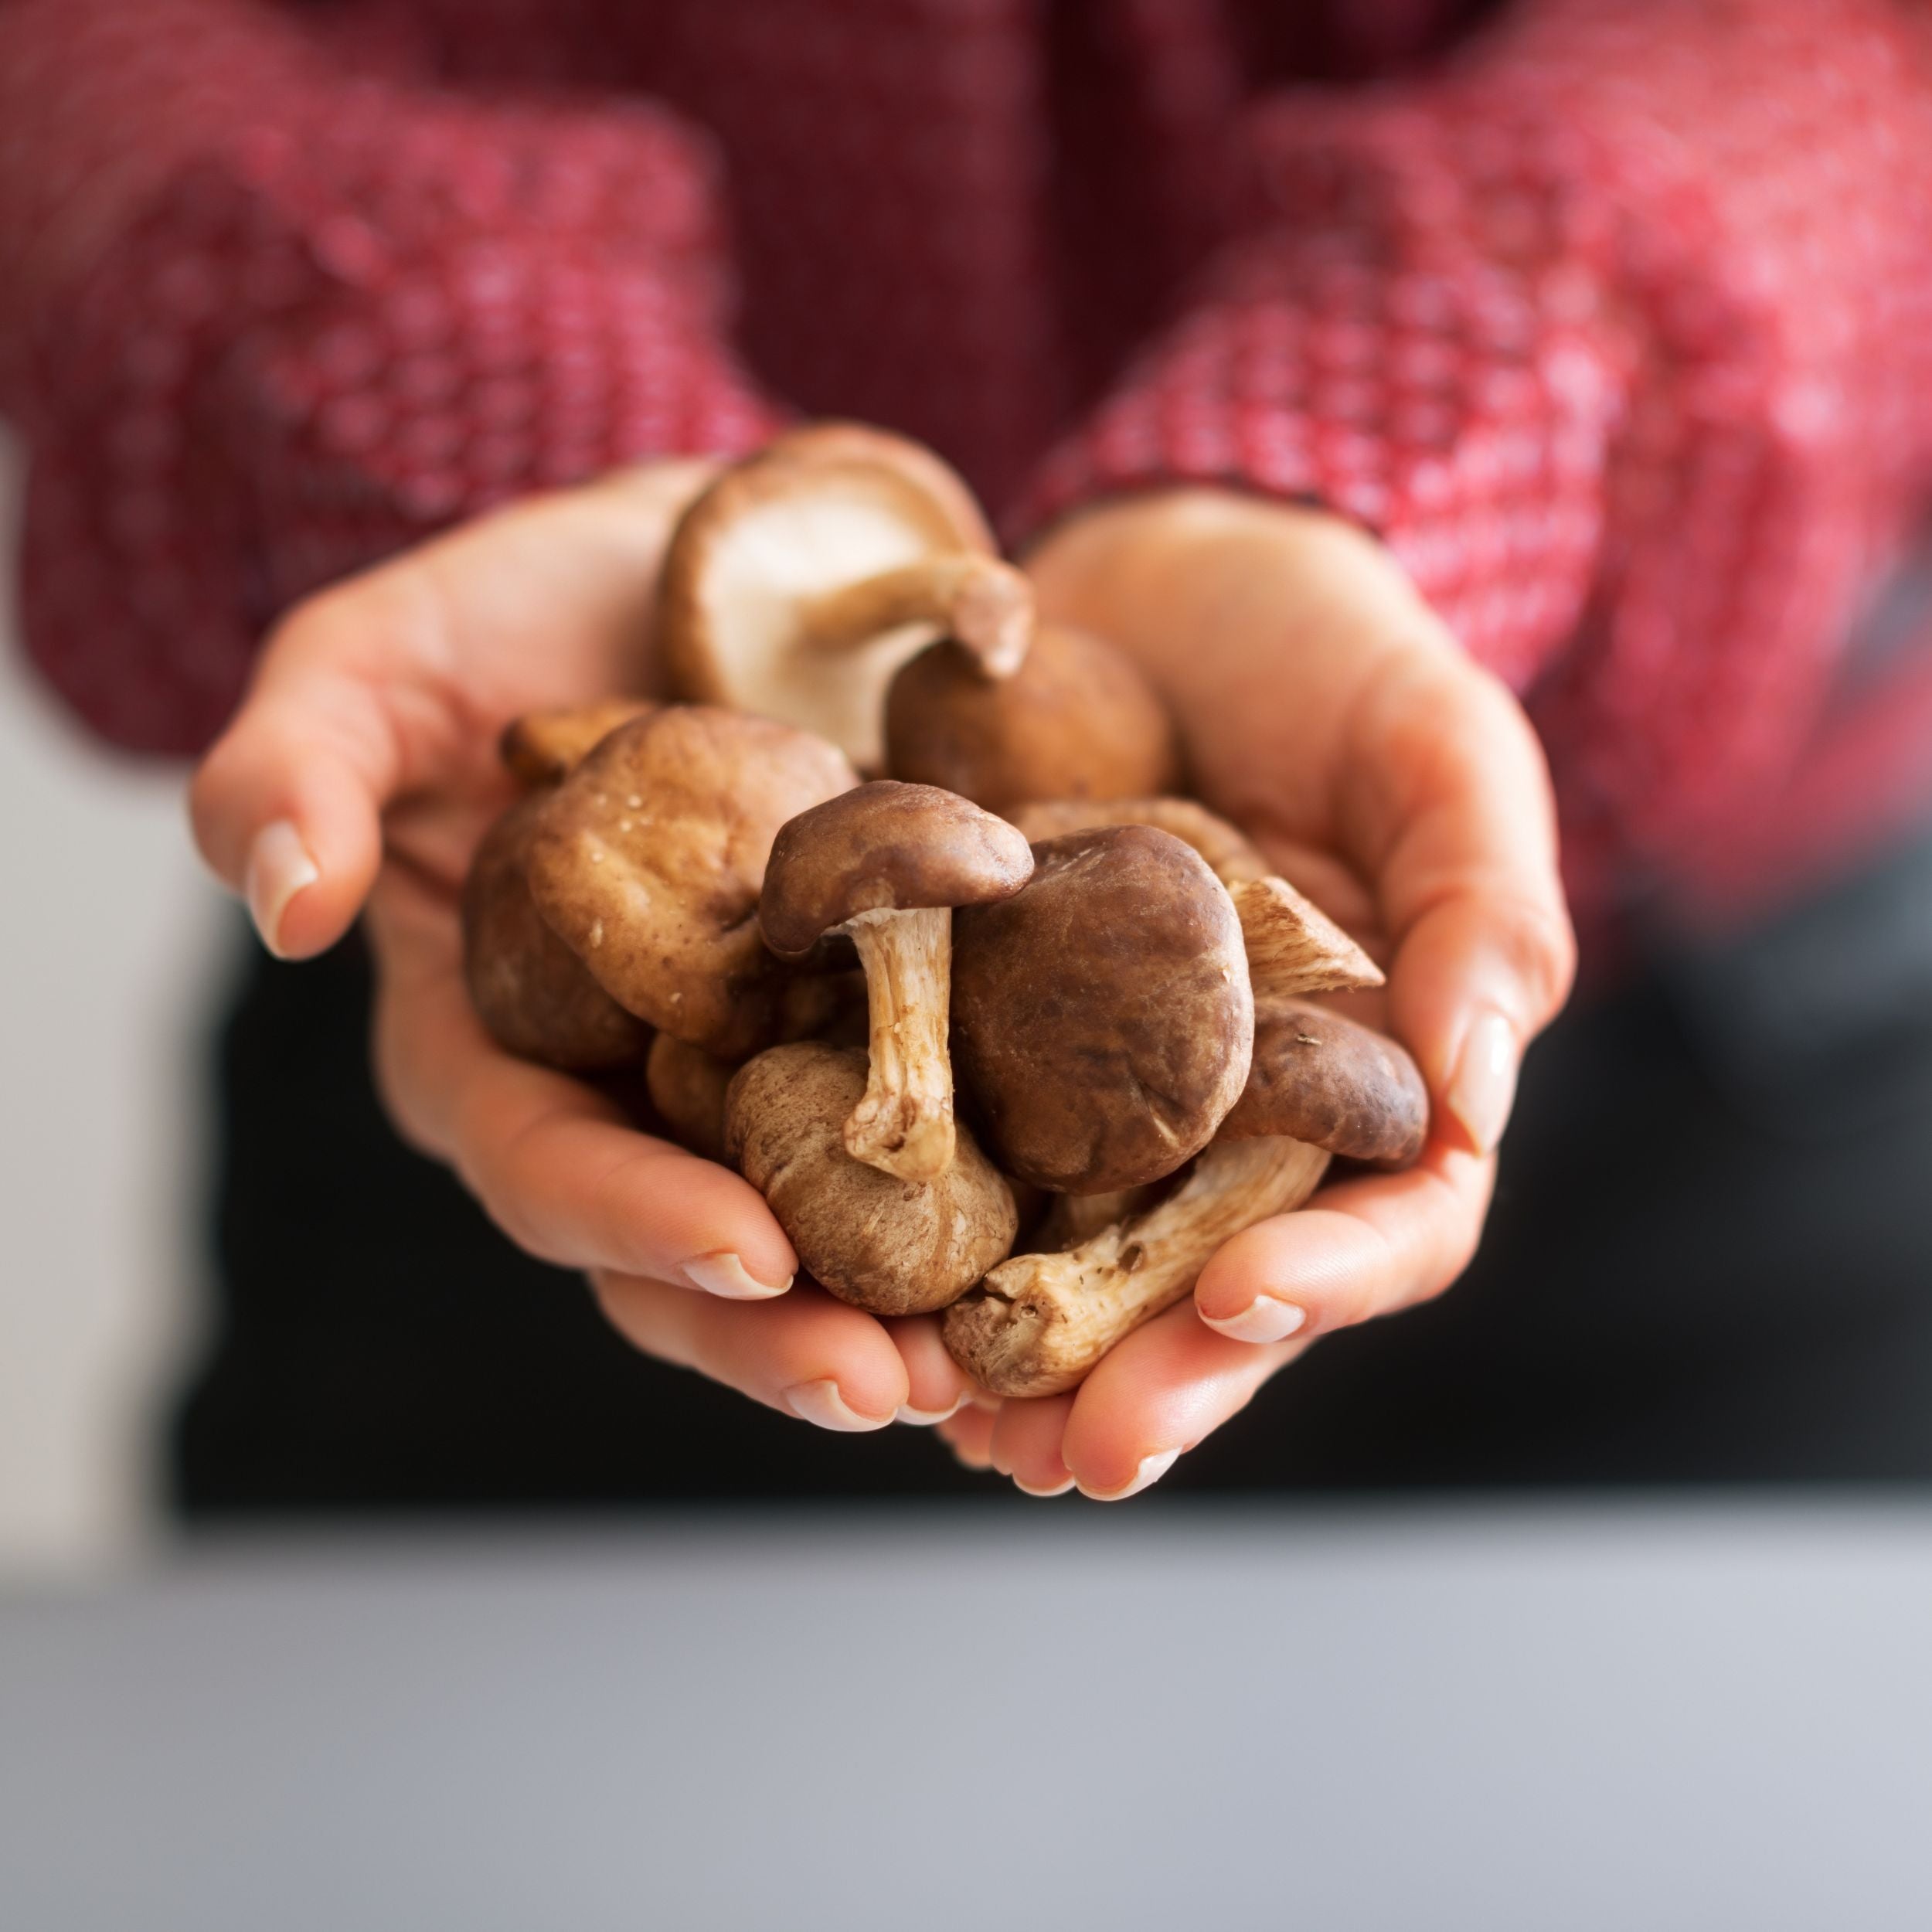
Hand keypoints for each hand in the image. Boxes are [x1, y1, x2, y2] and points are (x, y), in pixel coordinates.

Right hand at [188, 463, 977, 1435]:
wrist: (694, 551)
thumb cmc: (514, 609)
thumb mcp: (379, 661)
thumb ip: (299, 767)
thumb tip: (285, 902)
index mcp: (495, 1039)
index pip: (544, 1159)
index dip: (631, 1217)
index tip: (743, 1252)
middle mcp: (632, 1086)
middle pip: (690, 1247)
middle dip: (779, 1330)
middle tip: (889, 1389)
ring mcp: (760, 1067)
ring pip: (820, 1227)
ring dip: (899, 1307)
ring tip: (993, 1370)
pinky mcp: (874, 1020)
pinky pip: (933, 1128)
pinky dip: (993, 1194)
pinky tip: (1069, 1243)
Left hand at [938, 489, 1575, 1497]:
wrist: (1155, 572)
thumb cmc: (1324, 649)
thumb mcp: (1436, 743)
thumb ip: (1484, 903)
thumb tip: (1474, 1082)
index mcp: (1370, 1075)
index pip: (1388, 1219)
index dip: (1329, 1279)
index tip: (1246, 1301)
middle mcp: (1235, 1115)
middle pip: (1217, 1284)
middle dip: (1154, 1377)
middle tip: (1074, 1452)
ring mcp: (1102, 1090)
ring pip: (1075, 1262)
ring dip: (1020, 1358)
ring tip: (954, 1421)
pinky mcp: (979, 1039)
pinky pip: (948, 1157)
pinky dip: (912, 1234)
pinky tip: (851, 1295)